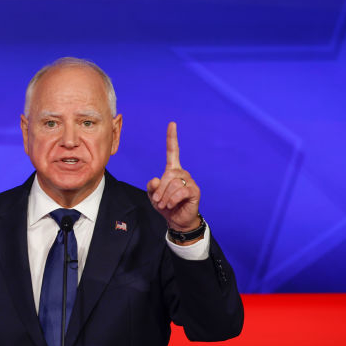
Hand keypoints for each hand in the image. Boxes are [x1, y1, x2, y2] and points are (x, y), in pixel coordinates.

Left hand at [146, 122, 200, 236]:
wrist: (177, 220)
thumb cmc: (166, 205)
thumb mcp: (154, 196)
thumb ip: (152, 187)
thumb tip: (156, 180)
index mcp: (172, 170)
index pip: (173, 151)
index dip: (172, 138)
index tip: (172, 124)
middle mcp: (182, 173)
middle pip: (168, 175)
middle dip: (160, 190)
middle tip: (158, 201)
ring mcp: (189, 181)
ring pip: (173, 184)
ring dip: (165, 196)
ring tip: (165, 204)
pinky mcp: (194, 191)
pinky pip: (180, 191)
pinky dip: (172, 199)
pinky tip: (171, 205)